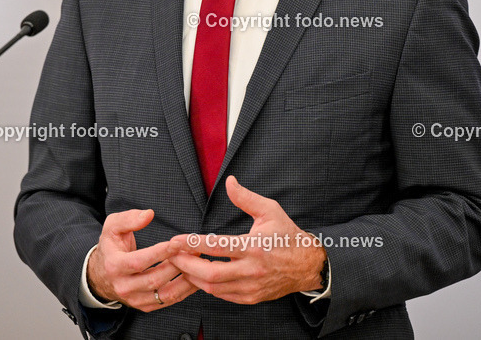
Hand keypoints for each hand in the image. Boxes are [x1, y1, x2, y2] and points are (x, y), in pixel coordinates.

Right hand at [87, 208, 198, 311]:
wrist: (102, 274)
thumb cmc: (111, 246)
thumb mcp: (112, 227)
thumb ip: (129, 218)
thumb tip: (148, 214)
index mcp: (114, 266)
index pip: (139, 261)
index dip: (160, 252)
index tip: (178, 243)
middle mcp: (123, 286)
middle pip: (155, 279)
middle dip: (177, 265)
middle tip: (194, 252)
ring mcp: (134, 299)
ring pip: (164, 294)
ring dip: (185, 280)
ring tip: (198, 265)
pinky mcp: (145, 306)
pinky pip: (168, 301)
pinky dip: (184, 291)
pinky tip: (194, 278)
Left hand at [169, 176, 327, 304]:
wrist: (307, 264)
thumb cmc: (287, 235)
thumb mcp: (270, 210)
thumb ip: (245, 198)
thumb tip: (229, 181)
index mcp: (254, 246)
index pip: (217, 246)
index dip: (192, 244)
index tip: (176, 240)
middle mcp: (252, 269)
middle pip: (210, 273)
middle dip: (187, 265)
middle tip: (173, 256)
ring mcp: (251, 286)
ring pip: (214, 288)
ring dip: (194, 277)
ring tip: (182, 265)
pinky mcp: (252, 297)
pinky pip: (223, 296)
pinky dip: (208, 287)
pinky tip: (200, 276)